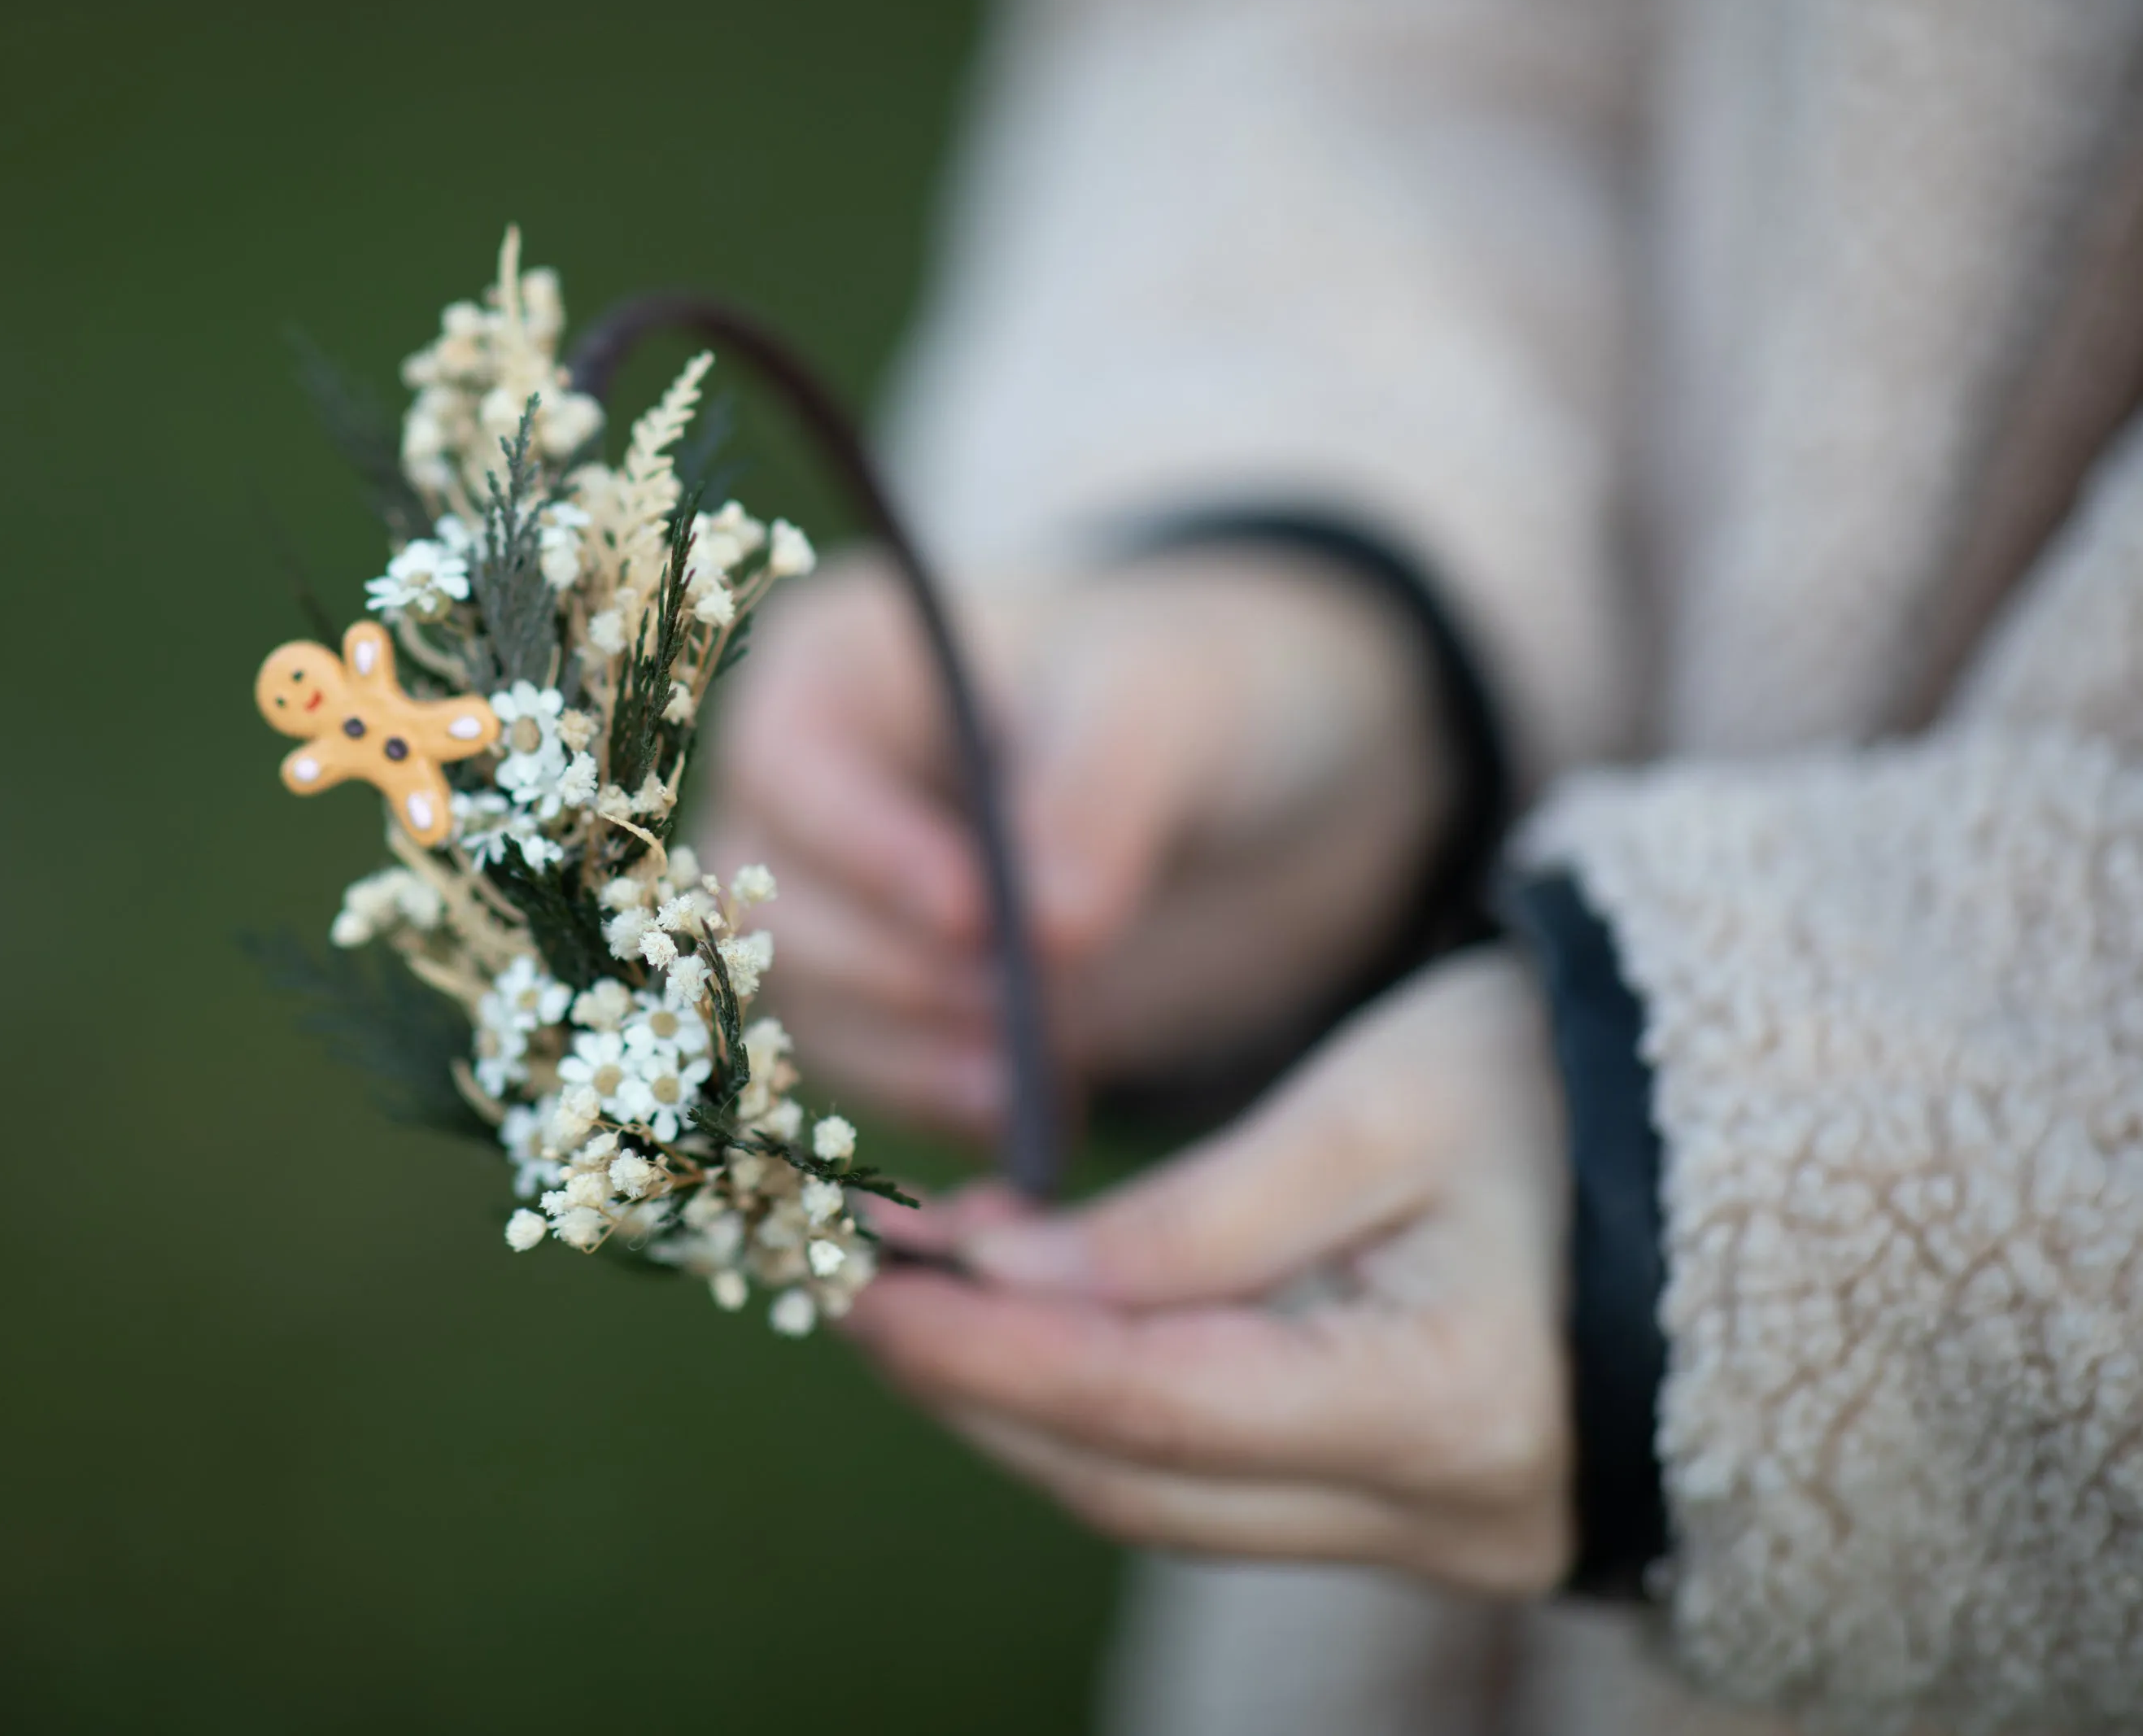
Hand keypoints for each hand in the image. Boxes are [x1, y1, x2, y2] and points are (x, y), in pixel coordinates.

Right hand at [697, 548, 1452, 1137]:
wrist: (1230, 790)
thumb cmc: (1177, 693)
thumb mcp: (1162, 703)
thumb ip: (1104, 791)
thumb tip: (1050, 927)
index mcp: (831, 668)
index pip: (787, 763)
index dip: (865, 848)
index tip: (976, 919)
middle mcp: (794, 790)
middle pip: (774, 900)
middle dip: (890, 969)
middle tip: (1012, 1013)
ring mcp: (820, 901)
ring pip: (803, 1002)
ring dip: (907, 1053)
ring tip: (1021, 1082)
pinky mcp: (864, 1000)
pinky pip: (859, 1068)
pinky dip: (933, 1096)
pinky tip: (1027, 1106)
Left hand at [845, 951, 1574, 1594]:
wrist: (1769, 1143)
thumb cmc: (1579, 1088)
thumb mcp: (1382, 1107)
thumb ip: (1194, 1218)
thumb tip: (1009, 1277)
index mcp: (1448, 1406)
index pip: (1145, 1404)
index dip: (984, 1350)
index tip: (858, 1284)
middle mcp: (1450, 1517)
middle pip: (1142, 1486)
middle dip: (980, 1389)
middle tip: (856, 1288)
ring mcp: (1449, 1537)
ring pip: (1179, 1505)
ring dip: (1038, 1409)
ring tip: (931, 1296)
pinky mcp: (1436, 1516)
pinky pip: (1238, 1490)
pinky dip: (1125, 1418)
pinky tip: (1057, 1329)